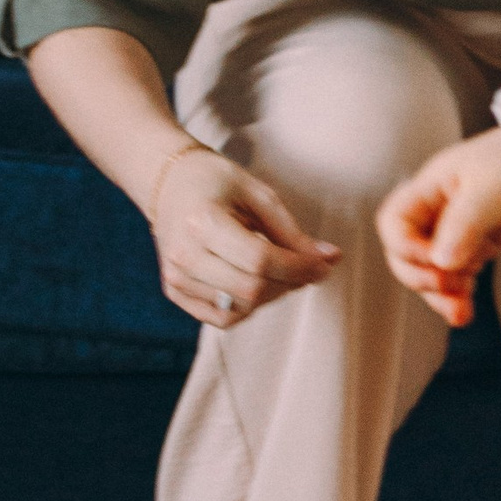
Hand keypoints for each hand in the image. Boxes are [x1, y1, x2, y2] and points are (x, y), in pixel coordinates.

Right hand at [151, 145, 337, 330]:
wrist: (169, 183)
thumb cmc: (219, 183)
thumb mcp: (260, 196)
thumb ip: (292, 233)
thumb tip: (331, 258)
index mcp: (203, 222)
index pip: (260, 260)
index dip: (299, 267)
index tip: (325, 263)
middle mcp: (184, 255)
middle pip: (251, 289)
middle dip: (291, 282)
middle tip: (310, 267)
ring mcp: (176, 277)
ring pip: (239, 308)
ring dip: (273, 295)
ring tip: (282, 270)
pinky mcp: (174, 291)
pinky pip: (221, 317)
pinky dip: (248, 307)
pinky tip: (258, 283)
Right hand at [376, 125, 500, 325]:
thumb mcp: (492, 189)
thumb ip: (464, 223)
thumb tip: (441, 261)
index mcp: (431, 188)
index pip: (394, 223)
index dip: (406, 248)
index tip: (436, 260)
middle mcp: (439, 210)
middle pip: (406, 254)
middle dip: (421, 277)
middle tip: (449, 285)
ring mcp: (459, 230)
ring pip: (432, 270)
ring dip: (439, 295)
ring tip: (459, 311)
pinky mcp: (480, 244)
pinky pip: (457, 275)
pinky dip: (458, 295)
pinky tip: (466, 311)